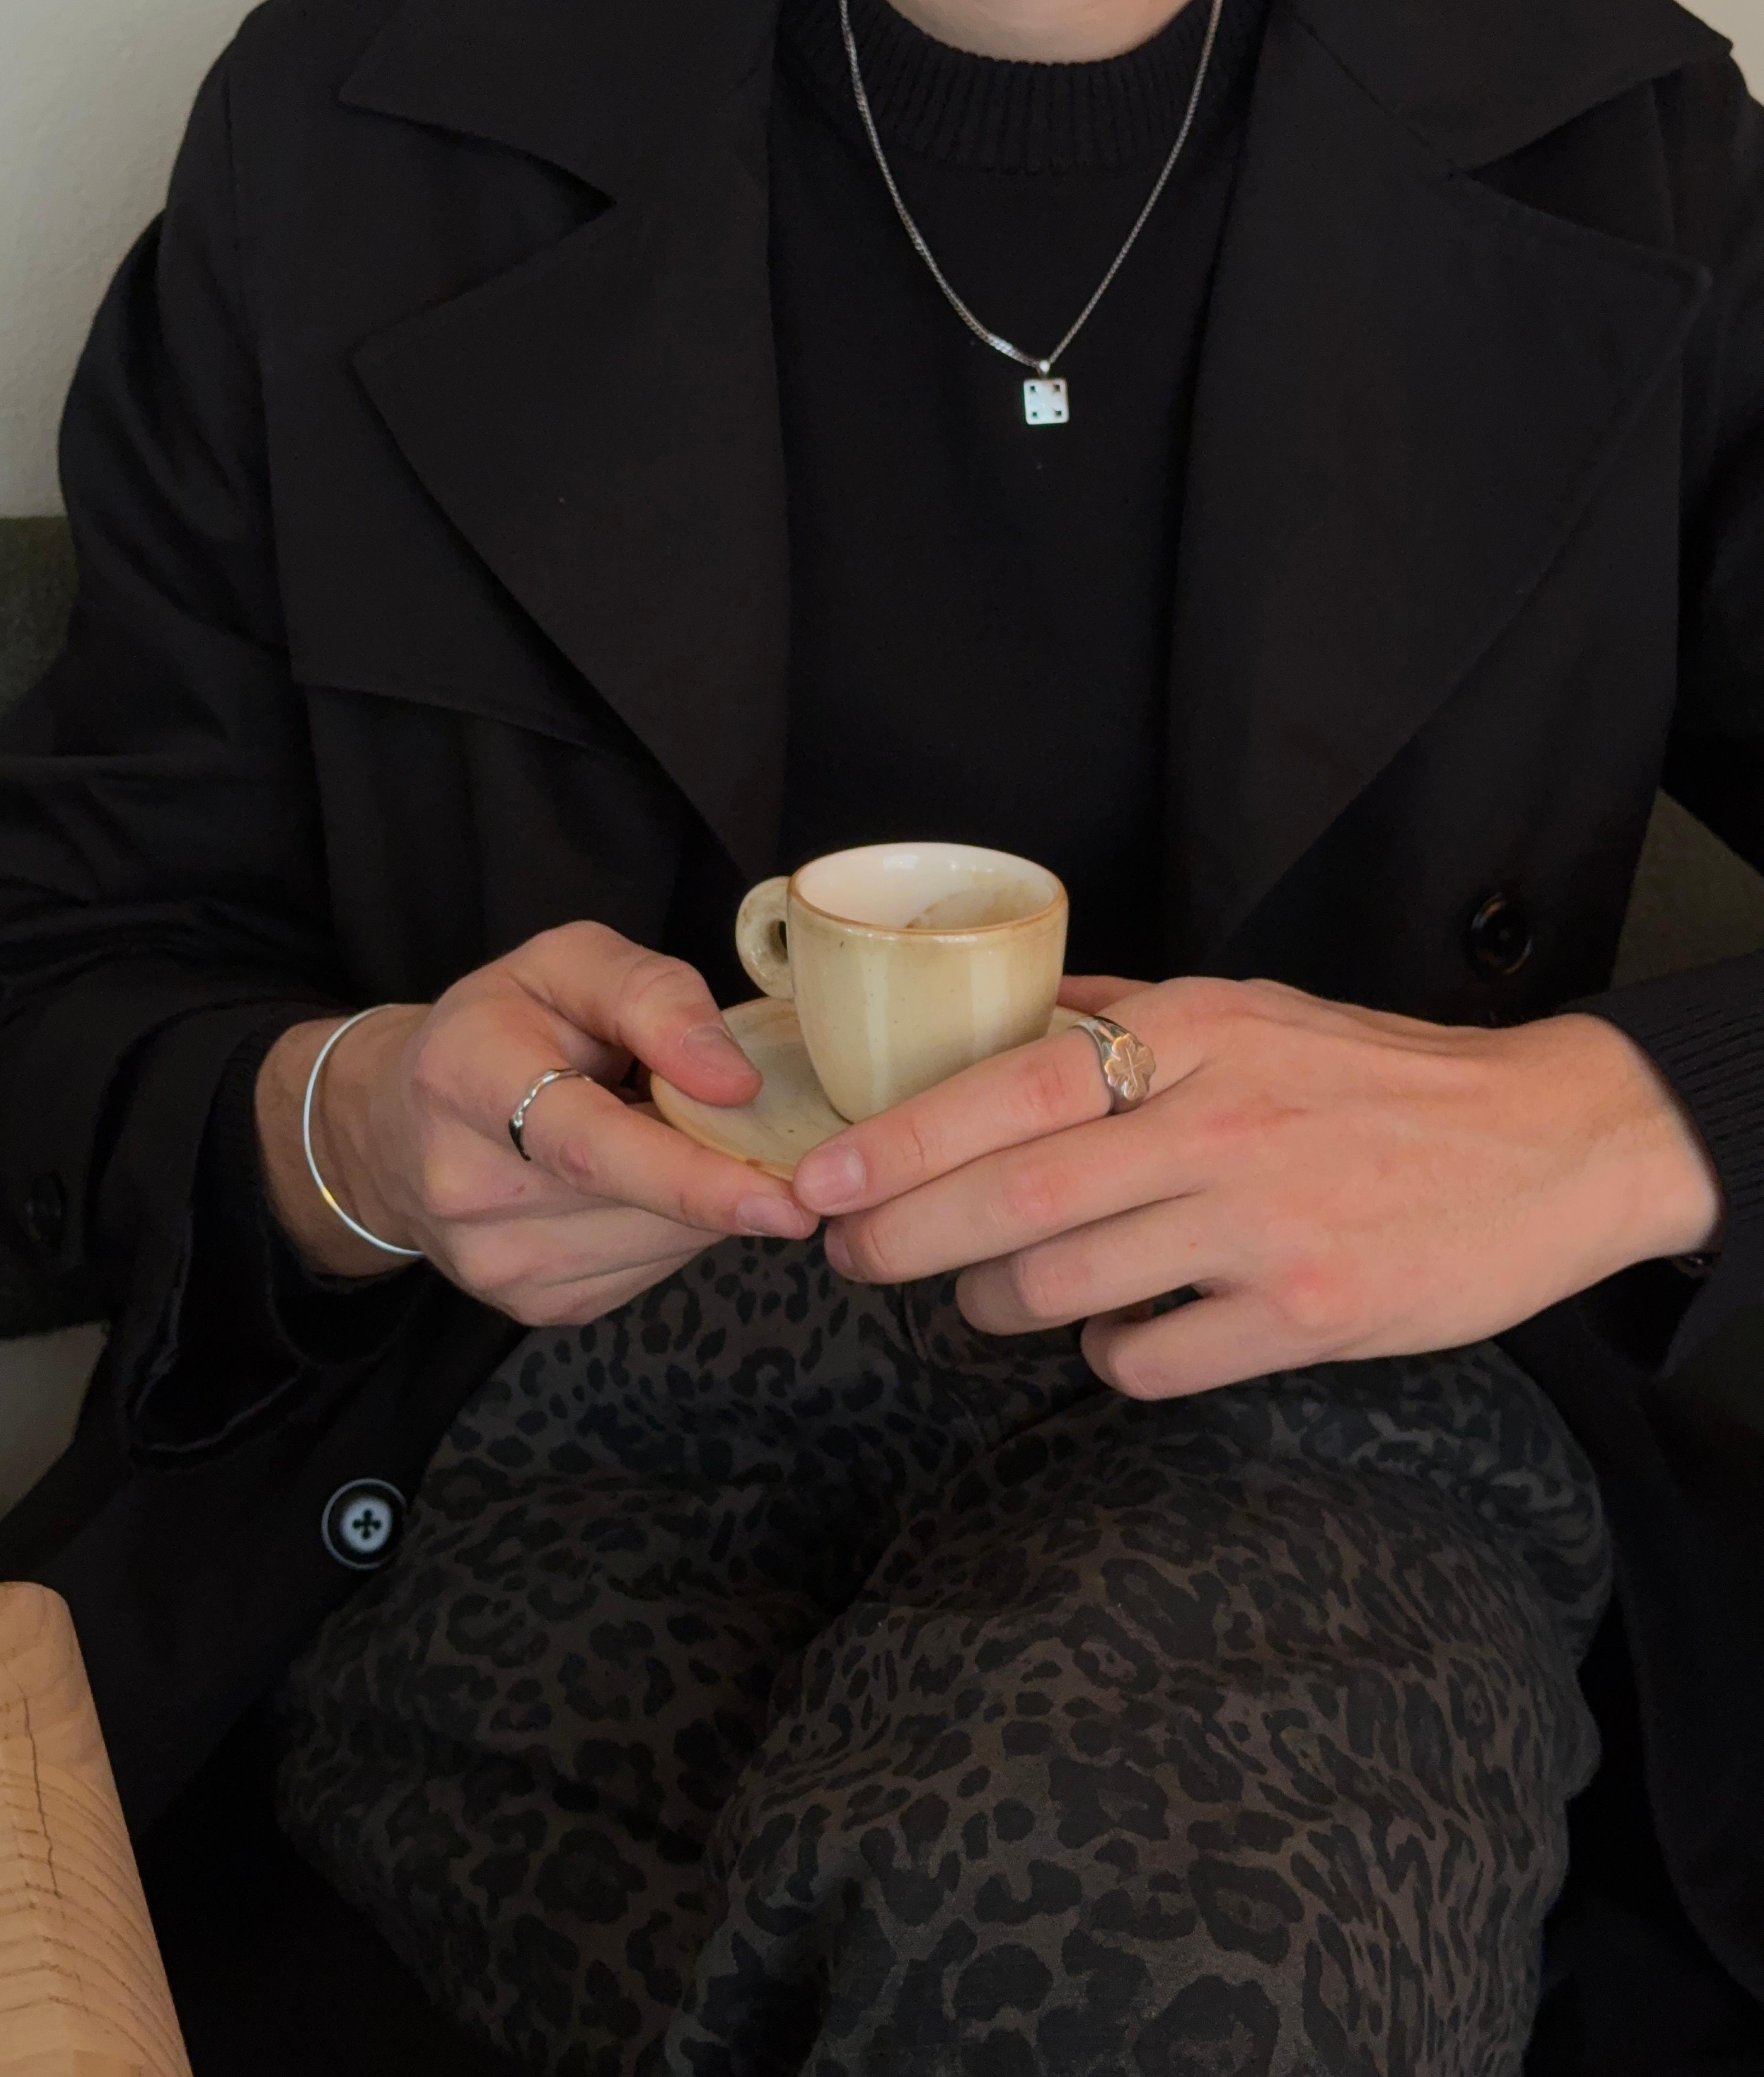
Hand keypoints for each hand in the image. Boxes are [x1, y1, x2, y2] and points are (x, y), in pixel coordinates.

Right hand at [257, 923, 815, 1324]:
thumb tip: (736, 1081)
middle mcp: (467, 1187)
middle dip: (724, 1174)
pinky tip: (652, 1184)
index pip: (590, 1146)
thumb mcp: (567, 963)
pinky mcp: (532, 1305)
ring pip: (658, 1246)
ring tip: (678, 1140)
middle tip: (765, 1132)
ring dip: (704, 1200)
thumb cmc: (500, 1025)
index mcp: (467, 1079)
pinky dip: (678, 1228)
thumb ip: (654, 997)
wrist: (399, 1122)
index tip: (784, 1196)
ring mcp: (496, 1262)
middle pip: (638, 1203)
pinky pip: (649, 1272)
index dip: (691, 1175)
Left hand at [789, 974, 1721, 1399]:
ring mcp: (1262, 1227)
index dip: (898, 1144)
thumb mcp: (1253, 1008)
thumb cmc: (1380, 1075)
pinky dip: (1107, 1353)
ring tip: (986, 1294)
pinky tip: (1117, 1329)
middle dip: (902, 1238)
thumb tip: (1006, 1017)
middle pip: (1012, 1198)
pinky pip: (1149, 1358)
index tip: (819, 1182)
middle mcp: (1218, 1125)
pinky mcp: (1306, 1315)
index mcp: (1196, 1035)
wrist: (1547, 1143)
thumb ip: (1127, 1013)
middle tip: (851, 1257)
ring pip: (1064, 1288)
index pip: (1007, 1089)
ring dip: (997, 1302)